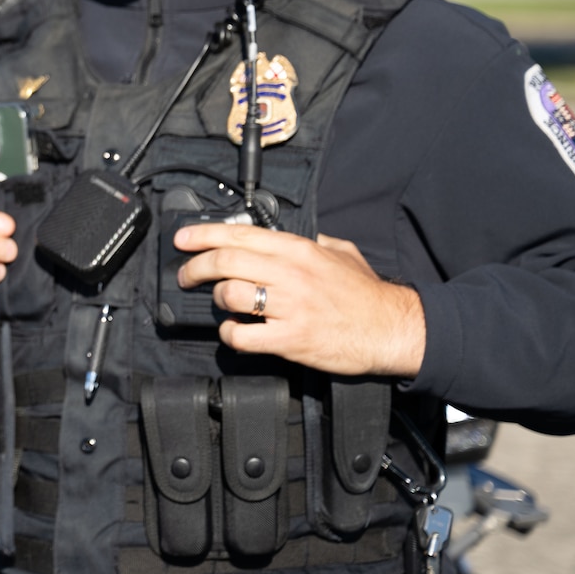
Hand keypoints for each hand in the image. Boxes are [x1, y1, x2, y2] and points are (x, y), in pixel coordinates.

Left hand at [173, 223, 425, 377]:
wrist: (392, 328)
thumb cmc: (366, 294)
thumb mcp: (341, 251)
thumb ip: (312, 241)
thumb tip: (288, 236)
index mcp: (298, 249)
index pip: (239, 234)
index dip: (203, 235)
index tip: (182, 240)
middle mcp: (290, 273)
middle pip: (225, 262)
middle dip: (195, 268)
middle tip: (185, 276)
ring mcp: (290, 306)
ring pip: (229, 295)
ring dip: (217, 300)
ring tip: (222, 304)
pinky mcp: (290, 338)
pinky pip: (242, 335)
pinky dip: (230, 334)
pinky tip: (235, 331)